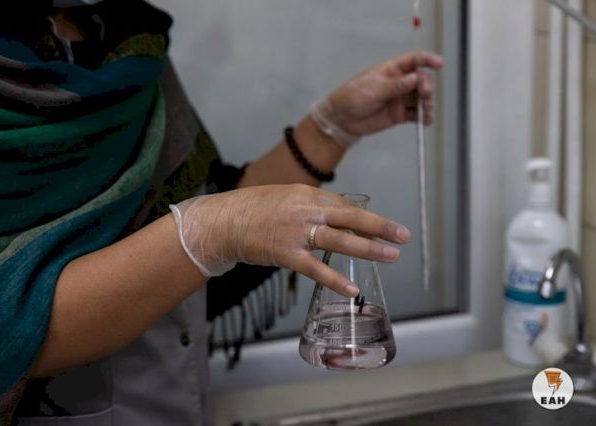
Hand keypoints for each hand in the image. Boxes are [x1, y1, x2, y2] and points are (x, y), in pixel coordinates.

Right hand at [170, 185, 409, 296]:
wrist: (221, 221)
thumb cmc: (250, 209)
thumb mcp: (283, 198)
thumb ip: (308, 207)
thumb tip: (330, 218)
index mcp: (306, 193)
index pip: (343, 205)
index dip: (364, 218)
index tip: (381, 227)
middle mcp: (305, 209)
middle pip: (350, 216)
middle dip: (380, 226)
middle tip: (403, 236)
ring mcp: (296, 231)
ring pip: (340, 240)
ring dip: (368, 248)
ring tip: (390, 256)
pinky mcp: (285, 253)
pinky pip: (315, 267)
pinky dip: (335, 279)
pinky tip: (352, 287)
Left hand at [311, 50, 442, 147]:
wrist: (341, 119)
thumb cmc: (352, 97)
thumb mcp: (374, 88)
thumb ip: (396, 85)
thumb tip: (416, 78)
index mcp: (391, 70)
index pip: (414, 60)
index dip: (427, 60)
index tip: (439, 64)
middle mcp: (399, 83)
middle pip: (421, 80)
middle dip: (427, 86)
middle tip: (425, 94)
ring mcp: (399, 99)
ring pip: (420, 98)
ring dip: (427, 103)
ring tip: (425, 110)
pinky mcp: (398, 115)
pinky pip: (415, 115)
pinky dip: (422, 118)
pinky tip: (425, 121)